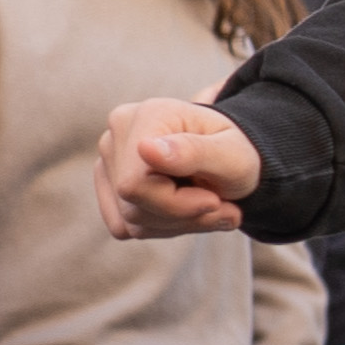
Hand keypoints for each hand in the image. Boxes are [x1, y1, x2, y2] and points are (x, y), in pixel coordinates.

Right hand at [97, 99, 261, 236]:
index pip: (135, 184)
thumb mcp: (233, 154)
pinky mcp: (108, 188)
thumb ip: (193, 151)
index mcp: (146, 116)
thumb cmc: (236, 152)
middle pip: (132, 206)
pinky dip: (164, 227)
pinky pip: (126, 228)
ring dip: (180, 224)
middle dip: (183, 216)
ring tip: (210, 204)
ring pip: (131, 222)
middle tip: (221, 205)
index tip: (215, 201)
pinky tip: (188, 210)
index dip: (177, 204)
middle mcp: (116, 136)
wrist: (231, 156)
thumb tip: (145, 149)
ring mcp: (108, 162)